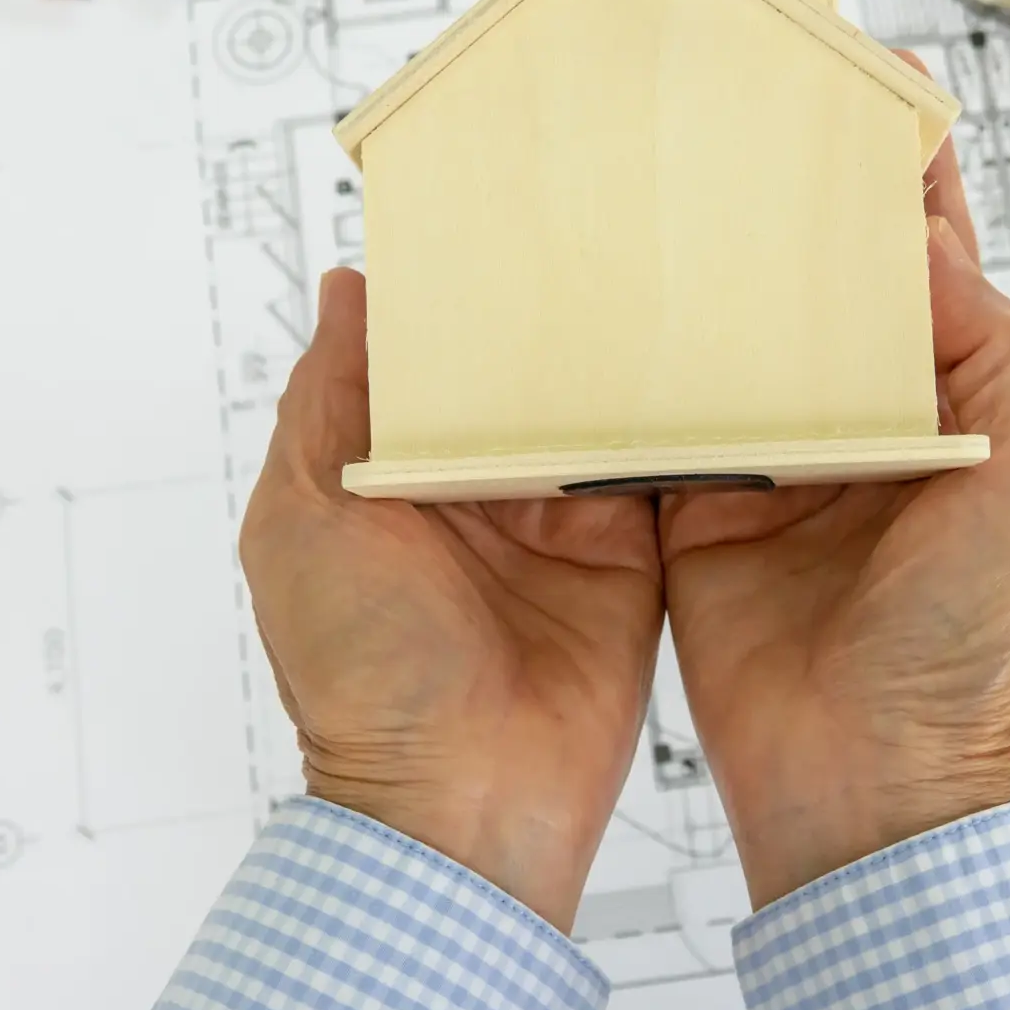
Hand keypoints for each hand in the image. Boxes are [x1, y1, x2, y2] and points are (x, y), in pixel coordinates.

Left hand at [240, 268, 662, 930]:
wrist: (461, 803)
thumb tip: (350, 290)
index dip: (451, 291)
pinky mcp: (633, 551)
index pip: (427, 357)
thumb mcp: (305, 523)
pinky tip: (704, 353)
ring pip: (593, 402)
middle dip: (548, 304)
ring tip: (658, 258)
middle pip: (518, 369)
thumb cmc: (359, 677)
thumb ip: (328, 405)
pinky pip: (662, 464)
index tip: (485, 206)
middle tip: (596, 206)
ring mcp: (560, 515)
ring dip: (618, 350)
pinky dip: (679, 418)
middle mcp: (479, 486)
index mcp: (394, 473)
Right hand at [658, 126, 1009, 907]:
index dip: (900, 162)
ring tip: (659, 178)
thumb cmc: (964, 655)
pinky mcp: (691, 506)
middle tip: (734, 104)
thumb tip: (924, 240)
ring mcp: (773, 456)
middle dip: (782, 193)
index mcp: (951, 400)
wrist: (862, 790)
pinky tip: (599, 303)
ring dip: (705, 265)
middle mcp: (860, 415)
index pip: (927, 252)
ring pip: (735, 330)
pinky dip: (632, 362)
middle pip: (818, 275)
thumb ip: (989, 355)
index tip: (862, 73)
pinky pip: (659, 414)